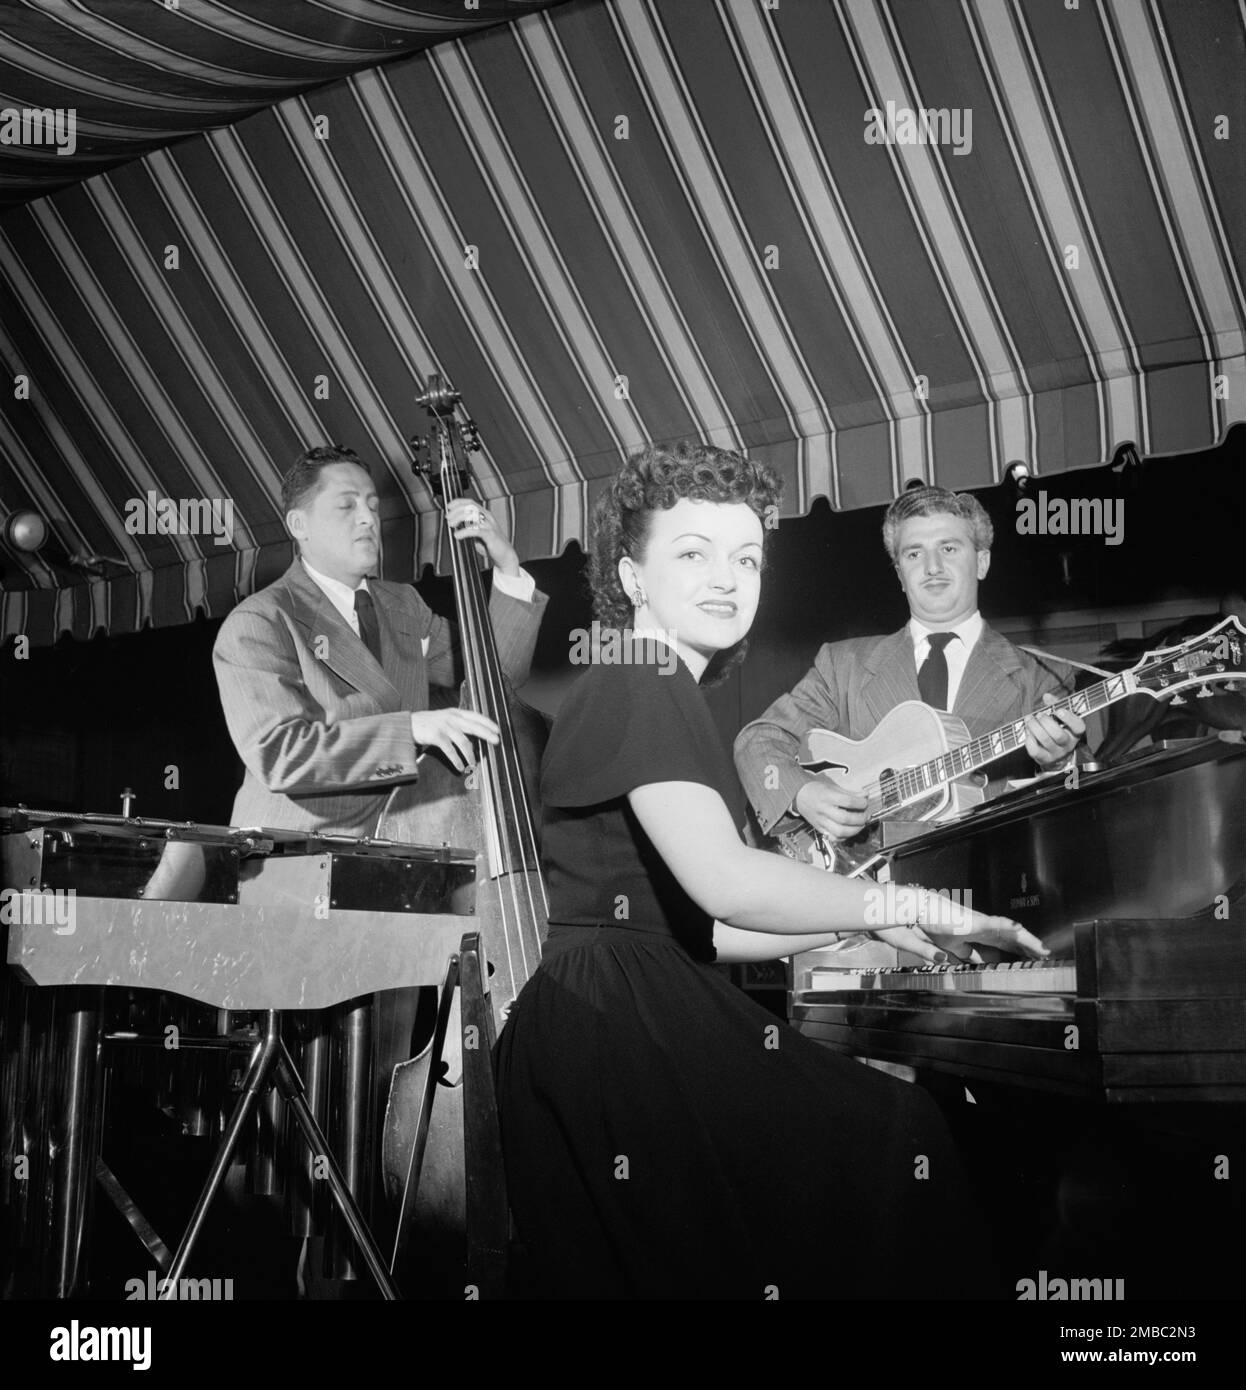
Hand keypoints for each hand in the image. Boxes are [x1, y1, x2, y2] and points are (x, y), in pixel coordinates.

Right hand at [410, 708, 499, 773]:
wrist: (406, 725)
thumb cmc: (427, 724)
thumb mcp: (443, 718)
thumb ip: (458, 722)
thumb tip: (475, 733)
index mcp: (454, 712)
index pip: (475, 715)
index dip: (487, 722)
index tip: (497, 729)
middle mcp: (451, 718)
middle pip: (474, 726)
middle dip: (487, 734)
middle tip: (497, 741)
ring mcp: (444, 726)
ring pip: (464, 742)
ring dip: (470, 755)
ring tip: (473, 764)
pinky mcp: (436, 736)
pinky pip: (451, 751)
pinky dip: (457, 760)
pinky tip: (460, 767)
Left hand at [445, 497, 519, 576]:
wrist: (505, 556)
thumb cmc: (491, 545)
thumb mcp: (477, 532)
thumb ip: (468, 526)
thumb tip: (455, 522)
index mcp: (485, 515)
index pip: (471, 503)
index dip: (458, 502)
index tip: (449, 506)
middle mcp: (488, 518)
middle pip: (470, 507)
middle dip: (456, 511)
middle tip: (448, 518)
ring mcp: (490, 526)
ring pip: (472, 515)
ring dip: (459, 518)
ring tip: (451, 525)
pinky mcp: (490, 535)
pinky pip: (475, 530)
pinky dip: (464, 532)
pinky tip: (457, 535)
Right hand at [794, 777, 868, 841]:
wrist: (800, 796)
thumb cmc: (816, 790)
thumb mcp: (833, 787)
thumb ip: (850, 793)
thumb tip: (864, 795)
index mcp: (827, 796)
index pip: (847, 801)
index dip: (860, 803)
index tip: (865, 802)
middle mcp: (823, 810)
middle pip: (844, 818)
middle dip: (860, 819)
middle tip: (865, 816)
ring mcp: (821, 821)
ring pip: (840, 831)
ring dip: (854, 830)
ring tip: (860, 825)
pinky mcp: (820, 829)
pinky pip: (834, 838)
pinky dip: (844, 837)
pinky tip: (849, 831)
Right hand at [869, 902, 1045, 964]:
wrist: (893, 906)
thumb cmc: (899, 922)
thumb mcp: (918, 945)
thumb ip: (932, 953)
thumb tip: (945, 961)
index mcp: (953, 937)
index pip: (982, 948)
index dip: (999, 956)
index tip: (1015, 961)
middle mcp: (964, 929)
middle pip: (999, 940)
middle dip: (1019, 948)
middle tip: (1039, 954)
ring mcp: (967, 923)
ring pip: (1002, 932)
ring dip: (1022, 940)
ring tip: (1041, 948)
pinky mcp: (965, 920)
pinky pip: (991, 924)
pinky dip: (1006, 928)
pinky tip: (1021, 932)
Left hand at [1024, 692, 1084, 767]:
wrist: (1056, 754)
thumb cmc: (1058, 730)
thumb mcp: (1060, 717)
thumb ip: (1055, 705)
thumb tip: (1047, 696)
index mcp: (1075, 732)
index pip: (1078, 726)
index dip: (1069, 718)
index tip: (1058, 710)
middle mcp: (1068, 744)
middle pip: (1058, 734)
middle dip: (1046, 722)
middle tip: (1039, 715)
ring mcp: (1056, 753)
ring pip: (1045, 740)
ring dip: (1034, 727)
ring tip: (1029, 719)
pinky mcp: (1044, 759)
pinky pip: (1034, 751)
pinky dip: (1028, 739)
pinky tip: (1027, 732)